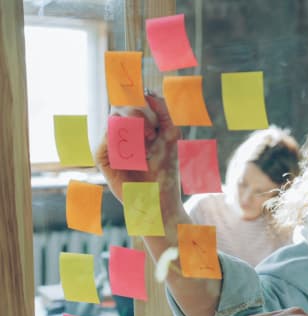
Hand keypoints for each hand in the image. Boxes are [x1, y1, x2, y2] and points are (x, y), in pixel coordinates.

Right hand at [95, 93, 181, 211]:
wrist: (158, 199)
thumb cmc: (166, 170)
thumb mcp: (171, 135)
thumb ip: (163, 111)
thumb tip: (149, 92)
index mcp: (137, 124)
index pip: (131, 99)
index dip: (138, 97)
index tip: (152, 107)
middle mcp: (121, 131)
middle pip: (120, 105)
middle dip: (138, 113)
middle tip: (152, 134)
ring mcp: (111, 143)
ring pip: (114, 120)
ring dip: (134, 129)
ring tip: (149, 144)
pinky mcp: (103, 157)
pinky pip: (107, 138)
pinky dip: (124, 143)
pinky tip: (136, 156)